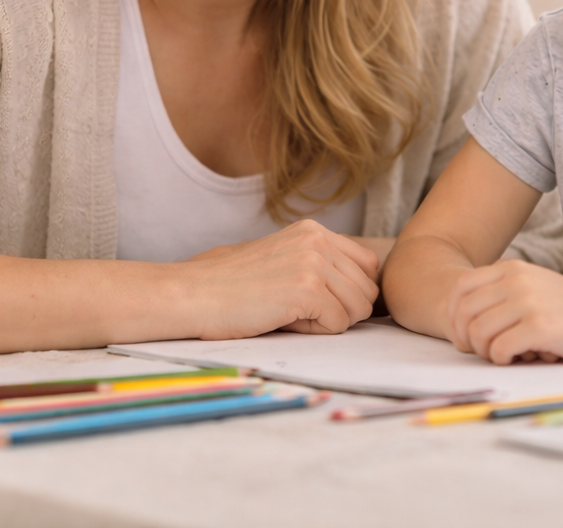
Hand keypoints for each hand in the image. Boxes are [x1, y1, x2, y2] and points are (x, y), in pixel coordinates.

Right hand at [181, 220, 379, 338]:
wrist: (194, 295)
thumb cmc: (232, 286)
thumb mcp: (283, 259)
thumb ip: (322, 265)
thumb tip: (365, 294)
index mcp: (314, 230)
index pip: (368, 266)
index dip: (350, 292)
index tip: (319, 301)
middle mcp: (318, 240)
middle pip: (368, 290)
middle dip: (342, 311)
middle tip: (300, 311)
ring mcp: (314, 262)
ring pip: (359, 309)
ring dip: (329, 322)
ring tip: (290, 313)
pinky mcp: (307, 288)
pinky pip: (338, 325)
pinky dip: (315, 332)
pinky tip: (283, 320)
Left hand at [444, 260, 562, 363]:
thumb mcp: (535, 287)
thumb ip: (503, 293)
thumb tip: (463, 323)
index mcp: (511, 269)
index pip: (459, 288)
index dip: (453, 316)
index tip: (463, 336)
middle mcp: (515, 280)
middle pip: (462, 312)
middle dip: (465, 338)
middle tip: (483, 352)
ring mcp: (527, 301)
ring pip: (477, 332)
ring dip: (486, 351)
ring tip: (507, 354)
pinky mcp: (539, 326)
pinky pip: (499, 349)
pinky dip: (503, 359)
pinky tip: (522, 357)